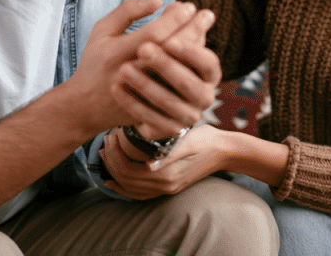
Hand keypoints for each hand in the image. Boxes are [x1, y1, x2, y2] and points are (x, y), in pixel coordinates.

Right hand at [67, 0, 219, 136]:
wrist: (86, 106)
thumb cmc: (95, 62)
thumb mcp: (102, 30)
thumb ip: (128, 11)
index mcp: (115, 54)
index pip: (153, 34)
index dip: (174, 19)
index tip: (188, 6)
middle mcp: (129, 74)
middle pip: (169, 52)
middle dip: (192, 30)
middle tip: (206, 15)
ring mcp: (141, 95)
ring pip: (178, 71)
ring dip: (196, 49)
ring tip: (204, 31)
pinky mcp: (151, 108)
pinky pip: (177, 89)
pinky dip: (190, 70)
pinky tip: (198, 53)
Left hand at [101, 124, 225, 199]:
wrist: (225, 151)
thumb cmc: (206, 140)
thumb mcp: (187, 142)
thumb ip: (167, 155)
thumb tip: (147, 164)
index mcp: (166, 175)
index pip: (127, 170)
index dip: (114, 155)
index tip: (110, 136)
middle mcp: (164, 186)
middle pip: (125, 180)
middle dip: (110, 161)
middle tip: (105, 141)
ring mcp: (166, 189)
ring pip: (130, 189)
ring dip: (114, 173)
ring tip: (105, 154)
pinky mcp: (169, 187)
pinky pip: (140, 193)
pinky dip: (124, 187)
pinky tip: (115, 178)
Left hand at [112, 7, 220, 138]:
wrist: (127, 100)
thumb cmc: (134, 56)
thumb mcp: (145, 35)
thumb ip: (152, 15)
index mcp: (206, 69)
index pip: (207, 61)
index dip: (189, 50)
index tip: (168, 39)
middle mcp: (203, 93)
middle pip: (188, 82)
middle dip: (166, 65)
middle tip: (143, 50)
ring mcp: (187, 115)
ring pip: (169, 103)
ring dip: (146, 86)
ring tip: (123, 69)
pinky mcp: (167, 129)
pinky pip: (152, 120)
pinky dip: (133, 104)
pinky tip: (117, 89)